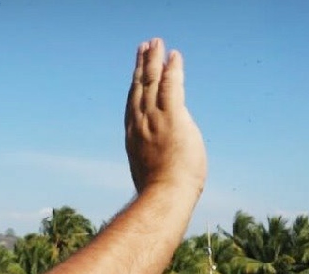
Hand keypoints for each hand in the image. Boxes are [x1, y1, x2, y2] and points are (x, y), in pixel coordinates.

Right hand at [124, 38, 206, 196]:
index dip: (135, 85)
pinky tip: (174, 55)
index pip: (134, 104)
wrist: (164, 196)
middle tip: (144, 47)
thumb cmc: (161, 193)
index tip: (137, 72)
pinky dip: (172, 69)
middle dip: (141, 65)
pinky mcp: (172, 117)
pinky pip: (171, 86)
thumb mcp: (152, 173)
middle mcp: (140, 123)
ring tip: (156, 42)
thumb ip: (154, 159)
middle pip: (139, 87)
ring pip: (152, 81)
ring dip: (154, 59)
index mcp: (134, 136)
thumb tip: (160, 164)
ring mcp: (155, 119)